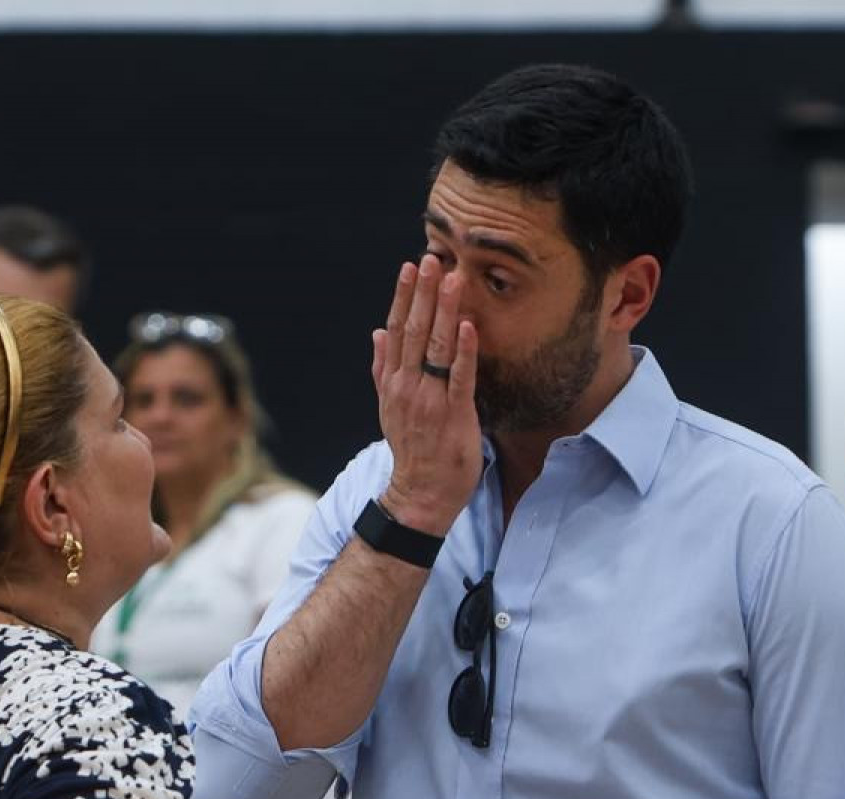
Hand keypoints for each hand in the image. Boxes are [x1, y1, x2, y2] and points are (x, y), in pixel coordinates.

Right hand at [370, 255, 481, 535]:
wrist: (420, 493)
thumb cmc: (412, 450)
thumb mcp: (388, 407)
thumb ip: (382, 369)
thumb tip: (376, 333)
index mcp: (393, 381)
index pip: (396, 330)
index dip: (402, 296)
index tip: (409, 267)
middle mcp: (407, 385)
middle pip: (413, 330)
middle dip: (422, 292)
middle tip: (430, 258)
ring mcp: (430, 399)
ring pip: (435, 346)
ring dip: (444, 310)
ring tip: (452, 278)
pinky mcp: (454, 414)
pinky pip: (459, 377)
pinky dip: (463, 351)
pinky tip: (469, 326)